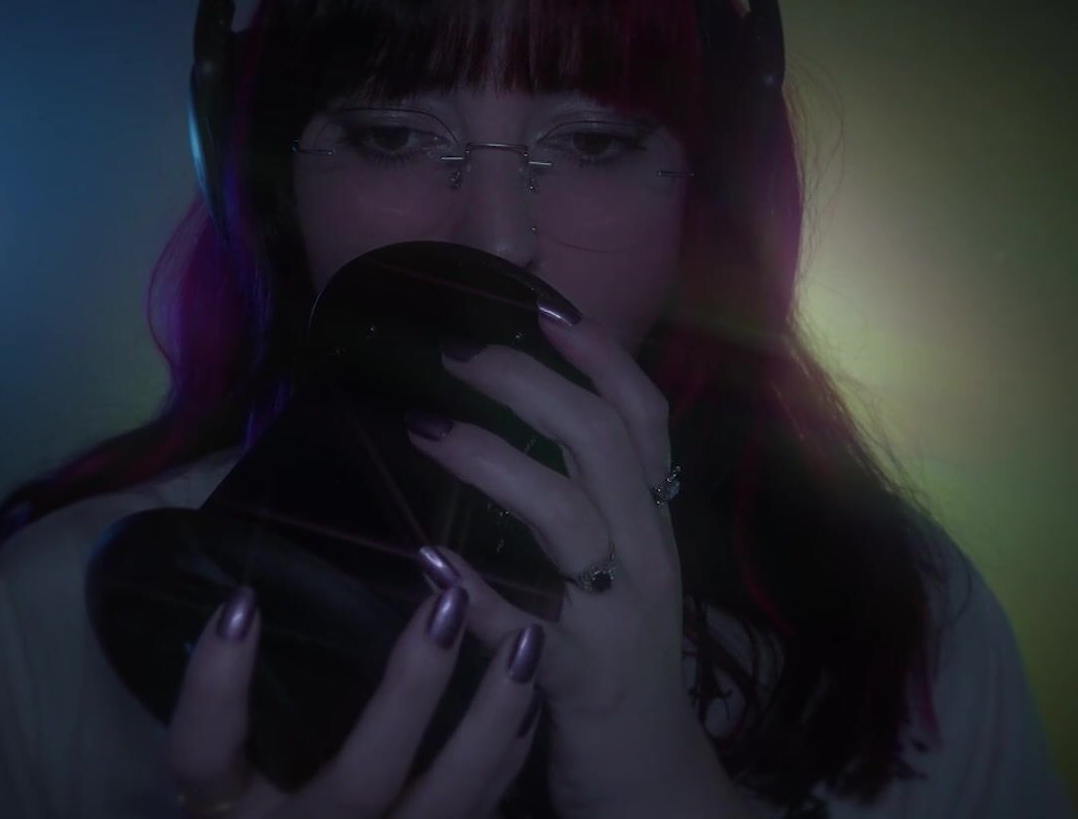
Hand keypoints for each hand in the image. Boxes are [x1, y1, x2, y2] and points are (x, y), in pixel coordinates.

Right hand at [168, 585, 545, 817]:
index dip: (215, 686)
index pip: (202, 753)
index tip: (242, 600)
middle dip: (410, 694)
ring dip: (491, 720)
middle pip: (359, 782)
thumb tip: (251, 595)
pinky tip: (531, 693)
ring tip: (526, 640)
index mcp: (226, 809)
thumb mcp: (227, 770)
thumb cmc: (255, 803)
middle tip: (449, 602)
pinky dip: (508, 753)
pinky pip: (480, 812)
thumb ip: (236, 707)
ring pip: (445, 804)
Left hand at [404, 304, 745, 817]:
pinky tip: (425, 559)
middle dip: (525, 385)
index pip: (642, 417)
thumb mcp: (615, 571)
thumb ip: (579, 502)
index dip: (596, 355)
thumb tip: (511, 421)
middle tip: (452, 355)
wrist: (652, 782)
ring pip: (567, 519)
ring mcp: (618, 618)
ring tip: (425, 431)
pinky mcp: (581, 681)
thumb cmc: (613, 659)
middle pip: (599, 443)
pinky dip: (474, 591)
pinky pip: (524, 628)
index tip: (539, 306)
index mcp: (649, 523)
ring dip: (492, 465)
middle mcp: (644, 556)